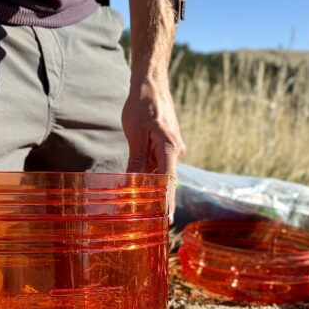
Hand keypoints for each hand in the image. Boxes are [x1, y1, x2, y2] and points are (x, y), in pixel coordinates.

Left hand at [122, 78, 185, 215]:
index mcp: (170, 149)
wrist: (151, 84)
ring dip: (151, 189)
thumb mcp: (135, 135)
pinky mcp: (166, 147)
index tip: (166, 220)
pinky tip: (139, 189)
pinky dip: (149, 177)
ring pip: (160, 174)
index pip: (169, 182)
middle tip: (151, 223)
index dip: (167, 202)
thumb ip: (136, 161)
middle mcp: (175, 152)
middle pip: (166, 181)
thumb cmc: (143, 106)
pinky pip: (158, 165)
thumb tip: (132, 184)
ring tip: (142, 211)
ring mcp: (172, 149)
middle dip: (158, 201)